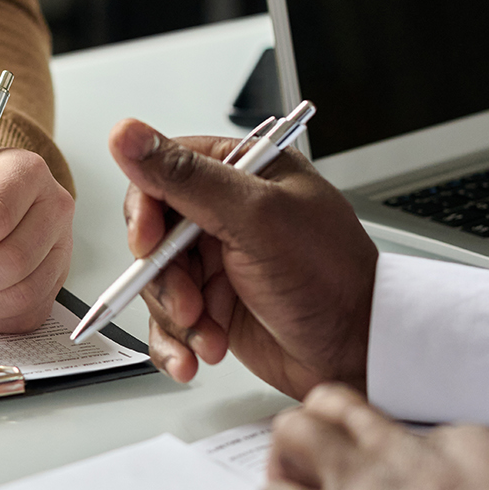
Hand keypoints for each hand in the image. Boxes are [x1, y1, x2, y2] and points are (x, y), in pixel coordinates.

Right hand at [109, 119, 378, 397]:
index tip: (148, 243)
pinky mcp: (216, 304)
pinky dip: (177, 341)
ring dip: (175, 317)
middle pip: (154, 233)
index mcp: (244, 171)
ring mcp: (221, 260)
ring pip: (158, 281)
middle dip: (163, 277)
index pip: (164, 171)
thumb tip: (127, 135)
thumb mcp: (256, 219)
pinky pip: (171, 320)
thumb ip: (187, 178)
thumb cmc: (332, 279)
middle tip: (188, 302)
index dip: (147, 211)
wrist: (361, 353)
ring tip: (206, 335)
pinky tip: (196, 354)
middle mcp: (229, 212)